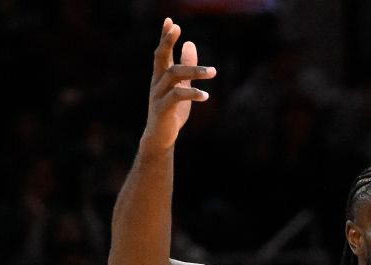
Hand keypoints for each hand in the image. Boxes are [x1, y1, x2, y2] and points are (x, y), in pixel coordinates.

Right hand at [142, 18, 216, 152]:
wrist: (161, 137)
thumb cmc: (172, 110)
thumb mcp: (182, 85)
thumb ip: (186, 66)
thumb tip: (190, 43)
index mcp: (161, 76)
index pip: (162, 52)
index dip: (165, 37)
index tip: (170, 21)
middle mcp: (157, 82)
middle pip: (160, 57)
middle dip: (167, 42)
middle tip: (177, 28)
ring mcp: (158, 95)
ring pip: (173, 75)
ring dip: (193, 71)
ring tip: (212, 71)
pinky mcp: (163, 109)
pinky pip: (176, 96)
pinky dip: (192, 94)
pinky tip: (205, 95)